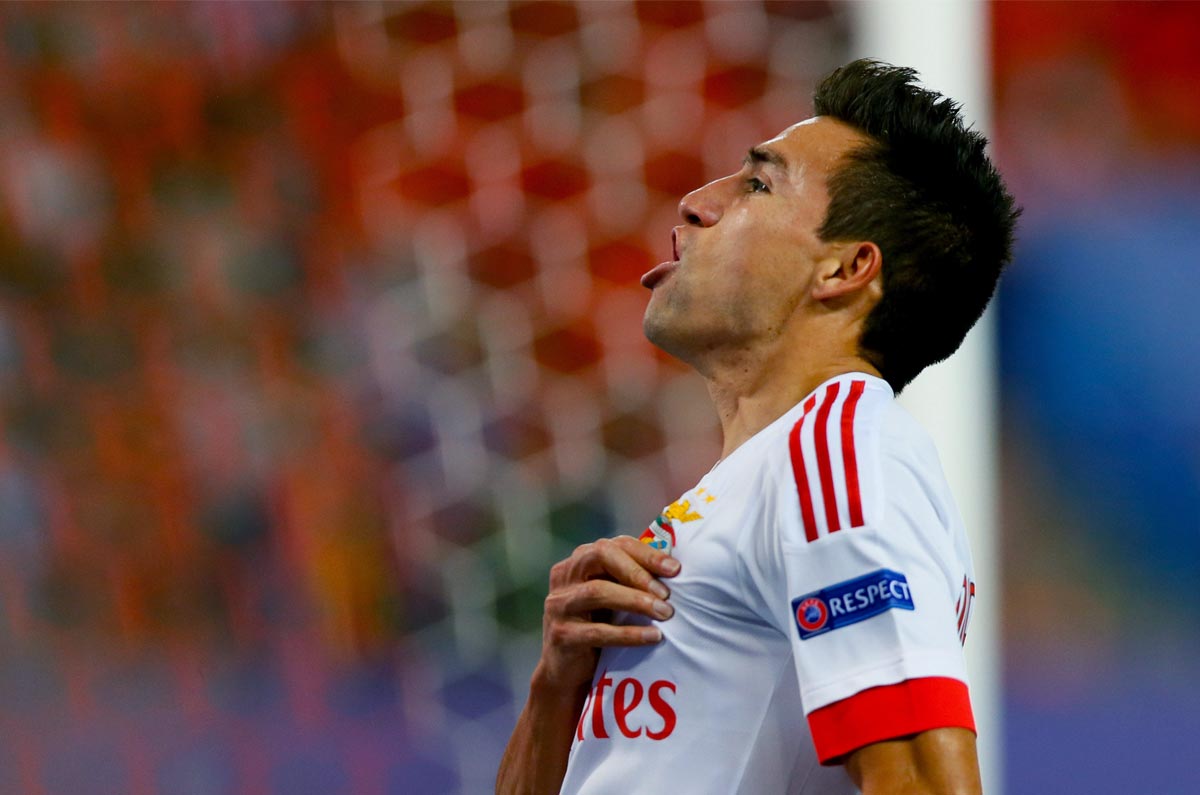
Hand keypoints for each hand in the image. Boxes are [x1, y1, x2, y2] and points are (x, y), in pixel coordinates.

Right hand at [536, 536, 680, 691]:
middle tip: (666, 593)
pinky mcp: (562, 635)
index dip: (646, 554)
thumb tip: (675, 568)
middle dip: (637, 572)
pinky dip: (629, 634)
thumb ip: (631, 579)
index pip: (614, 545)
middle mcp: (565, 576)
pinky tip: (653, 637)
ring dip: (636, 601)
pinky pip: (598, 631)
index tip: (675, 569)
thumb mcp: (612, 597)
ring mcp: (559, 605)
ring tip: (664, 613)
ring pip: (597, 591)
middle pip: (600, 556)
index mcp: (579, 561)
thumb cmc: (598, 626)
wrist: (568, 672)